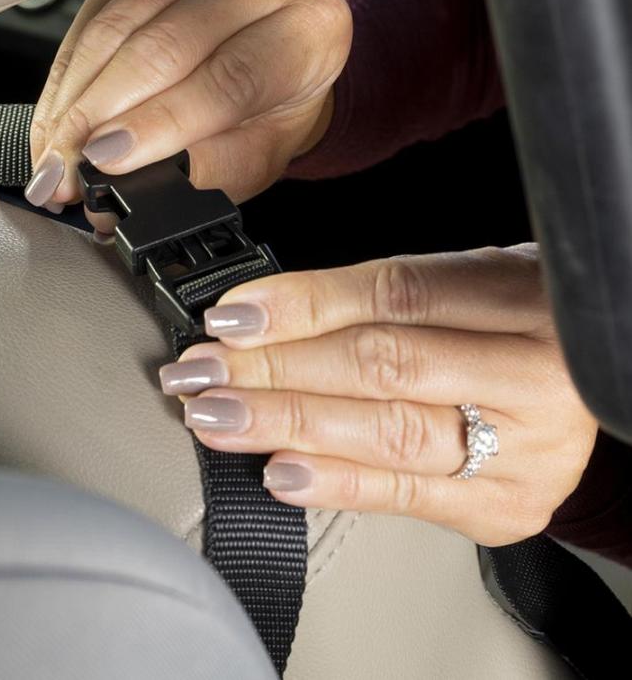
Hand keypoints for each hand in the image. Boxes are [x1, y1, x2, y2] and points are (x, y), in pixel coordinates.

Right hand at [25, 0, 351, 226]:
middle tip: (65, 171)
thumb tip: (126, 188)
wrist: (276, 70)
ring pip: (118, 24)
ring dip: (72, 99)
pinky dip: (66, 74)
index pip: (228, 76)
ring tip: (50, 158)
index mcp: (309, 30)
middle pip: (163, 44)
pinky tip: (53, 121)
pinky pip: (93, 14)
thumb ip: (200, 173)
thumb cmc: (271, 114)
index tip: (107, 161)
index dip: (159, 122)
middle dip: (99, 115)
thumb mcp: (256, 159)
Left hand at [159, 244, 597, 546]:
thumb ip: (377, 298)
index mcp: (522, 297)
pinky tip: (278, 470)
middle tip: (201, 371)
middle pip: (380, 366)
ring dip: (285, 424)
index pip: (393, 295)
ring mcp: (527, 450)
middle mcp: (533, 375)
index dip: (302, 304)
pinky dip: (335, 482)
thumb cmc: (516, 320)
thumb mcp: (463, 280)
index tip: (229, 316)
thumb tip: (262, 316)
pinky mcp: (508, 506)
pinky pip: (406, 497)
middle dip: (275, 368)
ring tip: (217, 417)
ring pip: (386, 432)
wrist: (586, 383)